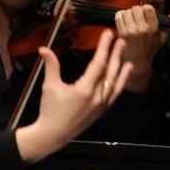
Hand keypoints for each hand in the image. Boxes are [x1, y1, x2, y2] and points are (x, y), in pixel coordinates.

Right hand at [15, 31, 131, 162]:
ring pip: (115, 82)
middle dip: (115, 54)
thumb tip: (43, 49)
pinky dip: (121, 82)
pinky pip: (115, 93)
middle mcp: (97, 96)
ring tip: (126, 55)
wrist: (54, 134)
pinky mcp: (102, 109)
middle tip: (120, 40)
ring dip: (121, 67)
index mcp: (84, 89)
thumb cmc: (50, 110)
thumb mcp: (49, 87)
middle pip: (110, 71)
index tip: (108, 35)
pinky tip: (123, 74)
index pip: (98, 63)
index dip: (104, 47)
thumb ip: (51, 66)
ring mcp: (102, 104)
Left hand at [114, 4, 166, 92]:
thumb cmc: (150, 49)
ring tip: (130, 18)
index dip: (145, 8)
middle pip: (136, 8)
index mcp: (153, 28)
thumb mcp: (162, 37)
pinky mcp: (122, 33)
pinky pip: (118, 17)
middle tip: (136, 15)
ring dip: (127, 13)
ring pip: (126, 12)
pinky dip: (119, 16)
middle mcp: (142, 28)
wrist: (137, 61)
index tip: (144, 12)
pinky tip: (123, 19)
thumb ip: (168, 24)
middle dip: (136, 10)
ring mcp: (131, 31)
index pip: (148, 8)